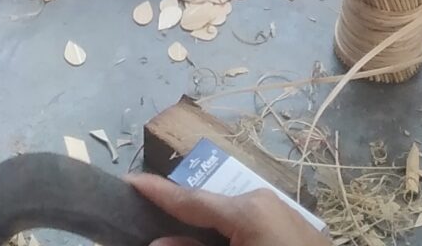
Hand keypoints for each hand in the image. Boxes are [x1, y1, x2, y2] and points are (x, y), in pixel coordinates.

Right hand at [126, 174, 327, 245]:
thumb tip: (159, 242)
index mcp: (247, 210)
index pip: (190, 198)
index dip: (157, 191)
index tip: (128, 181)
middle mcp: (263, 200)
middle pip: (208, 204)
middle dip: (180, 214)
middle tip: (150, 216)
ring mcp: (281, 211)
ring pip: (229, 214)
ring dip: (206, 228)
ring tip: (183, 233)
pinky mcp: (293, 227)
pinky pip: (248, 223)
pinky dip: (229, 233)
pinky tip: (218, 241)